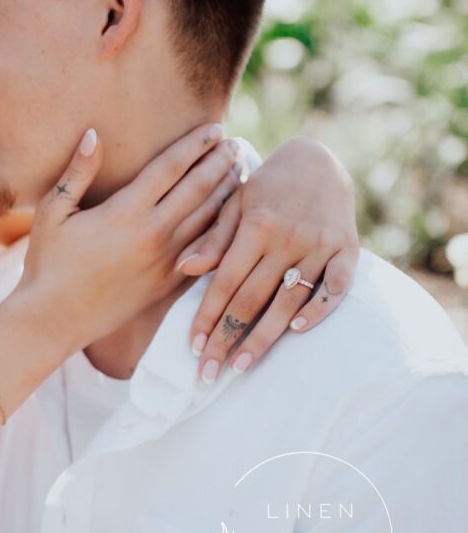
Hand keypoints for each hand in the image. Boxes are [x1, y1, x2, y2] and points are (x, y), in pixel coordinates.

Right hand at [13, 122, 243, 357]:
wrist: (53, 319)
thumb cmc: (47, 263)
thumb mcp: (52, 212)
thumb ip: (77, 173)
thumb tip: (94, 134)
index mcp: (125, 211)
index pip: (171, 168)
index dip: (195, 145)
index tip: (213, 128)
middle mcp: (153, 234)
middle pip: (199, 189)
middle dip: (219, 163)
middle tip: (234, 143)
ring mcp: (165, 260)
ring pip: (209, 219)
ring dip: (227, 192)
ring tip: (239, 171)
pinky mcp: (168, 283)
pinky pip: (207, 251)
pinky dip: (223, 229)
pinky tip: (231, 217)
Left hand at [176, 136, 358, 379]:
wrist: (318, 161)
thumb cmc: (265, 187)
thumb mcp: (234, 202)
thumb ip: (212, 238)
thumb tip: (184, 268)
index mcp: (256, 227)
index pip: (226, 281)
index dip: (208, 316)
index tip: (193, 347)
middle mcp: (288, 239)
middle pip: (253, 298)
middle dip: (229, 338)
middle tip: (210, 372)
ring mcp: (320, 246)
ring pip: (289, 300)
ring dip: (265, 337)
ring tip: (242, 366)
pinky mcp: (348, 251)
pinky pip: (335, 288)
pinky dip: (318, 310)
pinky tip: (296, 331)